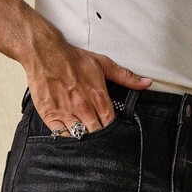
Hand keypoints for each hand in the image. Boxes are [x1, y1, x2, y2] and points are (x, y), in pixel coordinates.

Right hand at [24, 35, 152, 135]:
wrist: (44, 52)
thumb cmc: (73, 58)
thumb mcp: (103, 64)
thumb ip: (126, 77)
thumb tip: (147, 83)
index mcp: (98, 97)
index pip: (111, 124)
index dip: (113, 131)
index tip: (113, 133)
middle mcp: (83, 107)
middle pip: (97, 134)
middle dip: (100, 138)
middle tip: (101, 139)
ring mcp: (66, 113)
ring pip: (80, 137)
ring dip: (85, 140)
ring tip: (87, 140)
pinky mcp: (50, 115)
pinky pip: (62, 136)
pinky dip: (67, 139)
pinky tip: (71, 137)